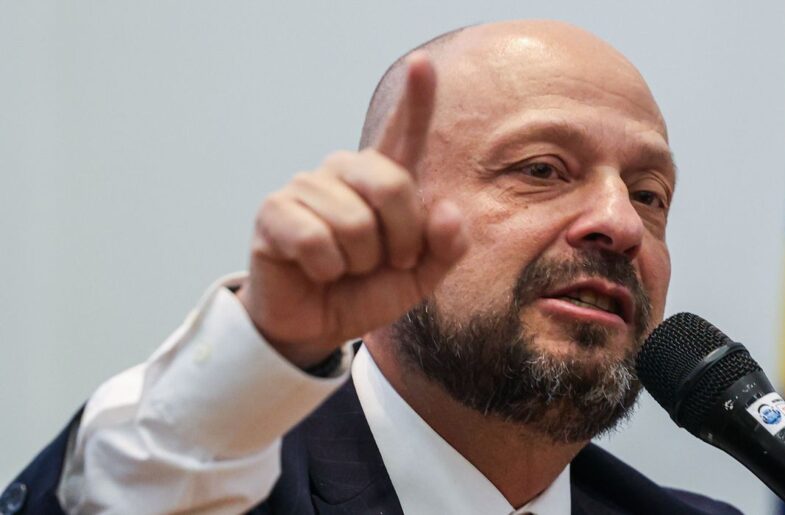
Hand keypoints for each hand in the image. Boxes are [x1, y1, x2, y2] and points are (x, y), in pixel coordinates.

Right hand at [236, 52, 468, 367]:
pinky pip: (316, 240)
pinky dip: (326, 269)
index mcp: (385, 181)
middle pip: (393, 185)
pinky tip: (317, 271)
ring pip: (354, 222)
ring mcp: (308, 186)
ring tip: (345, 268)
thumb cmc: (366, 291)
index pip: (404, 134)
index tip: (423, 64)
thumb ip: (446, 246)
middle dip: (400, 240)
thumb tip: (446, 210)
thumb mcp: (420, 277)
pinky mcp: (275, 210)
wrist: (318, 326)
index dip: (416, 101)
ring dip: (358, 263)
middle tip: (386, 262)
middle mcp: (346, 172)